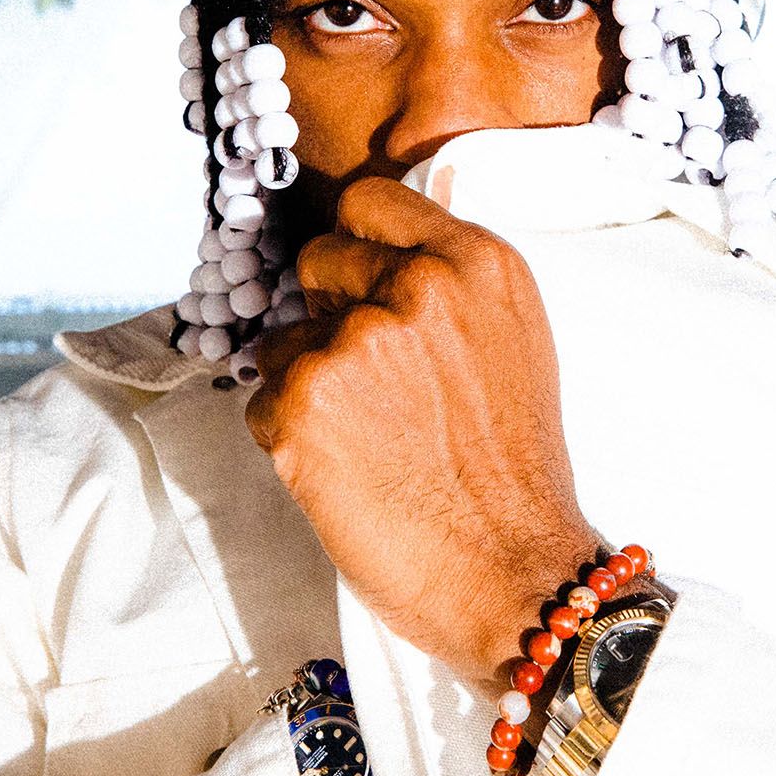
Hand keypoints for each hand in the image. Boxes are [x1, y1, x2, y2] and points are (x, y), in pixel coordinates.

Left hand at [247, 175, 599, 684]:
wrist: (513, 574)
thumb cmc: (514, 474)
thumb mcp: (514, 342)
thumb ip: (452, 282)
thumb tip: (379, 249)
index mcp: (476, 263)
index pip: (370, 201)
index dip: (357, 245)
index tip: (360, 281)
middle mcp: (417, 286)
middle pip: (318, 261)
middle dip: (330, 315)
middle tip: (375, 387)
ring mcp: (356, 342)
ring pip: (285, 339)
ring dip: (307, 385)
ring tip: (369, 442)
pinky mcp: (303, 403)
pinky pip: (261, 402)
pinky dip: (288, 439)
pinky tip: (344, 475)